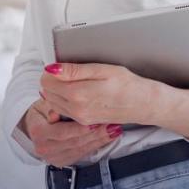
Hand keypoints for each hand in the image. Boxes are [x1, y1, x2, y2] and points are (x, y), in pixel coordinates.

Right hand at [21, 97, 121, 166]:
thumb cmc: (41, 113)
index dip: (81, 128)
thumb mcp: (42, 105)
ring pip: (80, 149)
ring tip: (114, 130)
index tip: (96, 122)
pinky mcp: (61, 162)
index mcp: (38, 132)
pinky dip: (95, 146)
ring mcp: (53, 157)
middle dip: (95, 134)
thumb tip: (56, 112)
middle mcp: (44, 148)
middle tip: (111, 124)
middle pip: (74, 142)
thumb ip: (51, 107)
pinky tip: (106, 138)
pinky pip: (81, 154)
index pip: (62, 132)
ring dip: (99, 140)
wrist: (34, 127)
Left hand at [40, 62, 160, 126]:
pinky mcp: (83, 122)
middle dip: (52, 80)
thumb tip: (53, 69)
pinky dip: (62, 100)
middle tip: (68, 72)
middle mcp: (75, 109)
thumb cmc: (127, 85)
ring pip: (52, 102)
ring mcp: (79, 118)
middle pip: (47, 92)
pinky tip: (76, 93)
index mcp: (78, 94)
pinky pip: (62, 110)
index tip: (61, 66)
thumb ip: (74, 70)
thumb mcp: (101, 70)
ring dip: (56, 91)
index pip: (46, 81)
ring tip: (73, 82)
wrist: (142, 104)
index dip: (50, 71)